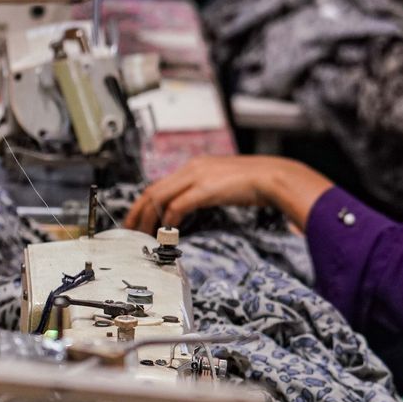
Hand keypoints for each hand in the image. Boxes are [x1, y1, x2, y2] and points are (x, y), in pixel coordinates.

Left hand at [124, 156, 316, 232]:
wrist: (273, 177)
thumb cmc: (255, 183)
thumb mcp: (224, 184)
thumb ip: (207, 191)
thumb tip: (195, 206)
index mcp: (196, 166)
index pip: (160, 184)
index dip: (144, 203)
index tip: (138, 218)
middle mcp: (192, 168)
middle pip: (152, 190)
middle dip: (137, 212)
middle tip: (129, 230)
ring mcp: (197, 177)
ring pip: (159, 197)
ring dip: (148, 219)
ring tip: (142, 235)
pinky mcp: (204, 189)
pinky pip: (177, 206)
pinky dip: (168, 220)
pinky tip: (167, 232)